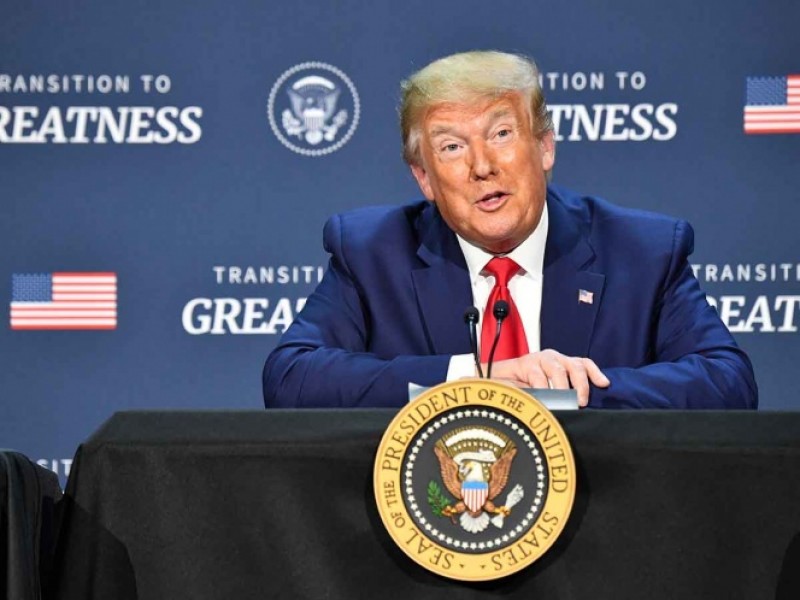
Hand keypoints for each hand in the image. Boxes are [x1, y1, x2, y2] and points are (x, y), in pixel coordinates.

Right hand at [484, 349, 609, 407]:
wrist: (495, 381)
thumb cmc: (523, 388)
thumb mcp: (547, 391)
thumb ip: (562, 395)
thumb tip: (578, 406)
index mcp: (562, 363)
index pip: (583, 363)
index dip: (595, 373)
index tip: (604, 384)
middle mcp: (553, 358)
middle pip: (575, 366)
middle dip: (581, 385)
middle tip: (580, 402)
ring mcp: (539, 359)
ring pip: (558, 370)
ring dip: (562, 389)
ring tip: (563, 404)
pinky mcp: (525, 362)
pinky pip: (538, 377)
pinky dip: (543, 389)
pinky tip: (543, 399)